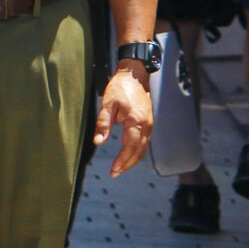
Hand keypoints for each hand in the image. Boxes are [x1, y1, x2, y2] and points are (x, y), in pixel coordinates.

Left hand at [97, 61, 153, 176]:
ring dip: (133, 160)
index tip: (113, 170)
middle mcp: (146, 126)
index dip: (122, 161)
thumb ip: (103, 123)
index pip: (130, 148)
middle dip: (127, 164)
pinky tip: (129, 154)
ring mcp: (149, 124)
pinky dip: (137, 151)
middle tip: (115, 173)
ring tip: (121, 167)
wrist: (135, 74)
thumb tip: (98, 142)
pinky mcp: (148, 122)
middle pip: (139, 152)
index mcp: (136, 122)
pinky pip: (144, 142)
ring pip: (143, 149)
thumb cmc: (120, 87)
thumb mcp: (108, 103)